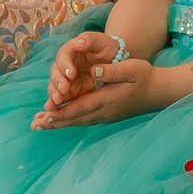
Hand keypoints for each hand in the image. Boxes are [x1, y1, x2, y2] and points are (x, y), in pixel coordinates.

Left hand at [35, 44, 156, 126]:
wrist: (158, 91)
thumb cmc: (145, 77)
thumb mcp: (131, 68)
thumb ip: (112, 70)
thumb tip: (94, 69)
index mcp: (106, 99)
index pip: (78, 107)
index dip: (61, 112)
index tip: (44, 114)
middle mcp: (103, 111)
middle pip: (74, 119)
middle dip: (53, 121)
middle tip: (34, 125)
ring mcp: (105, 115)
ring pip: (78, 121)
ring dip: (59, 123)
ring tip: (42, 124)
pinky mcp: (107, 115)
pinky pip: (84, 119)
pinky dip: (70, 120)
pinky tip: (62, 119)